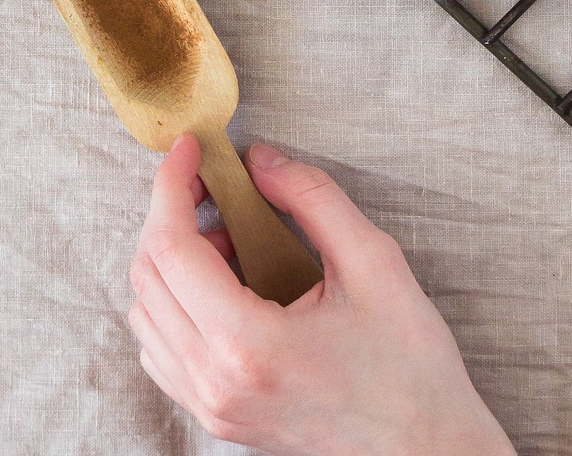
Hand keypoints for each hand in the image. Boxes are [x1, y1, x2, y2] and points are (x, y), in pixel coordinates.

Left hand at [127, 135, 514, 455]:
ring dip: (170, 260)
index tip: (191, 146)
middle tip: (209, 181)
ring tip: (227, 235)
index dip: (172, 186)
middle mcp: (215, 382)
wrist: (425, 448)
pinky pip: (163, 353)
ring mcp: (212, 407)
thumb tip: (261, 160)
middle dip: (168, 213)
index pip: (172, 250)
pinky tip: (221, 282)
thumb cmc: (408, 364)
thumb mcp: (373, 262)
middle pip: (148, 279)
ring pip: (146, 316)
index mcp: (248, 345)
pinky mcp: (219, 417)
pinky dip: (174, 303)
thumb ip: (312, 198)